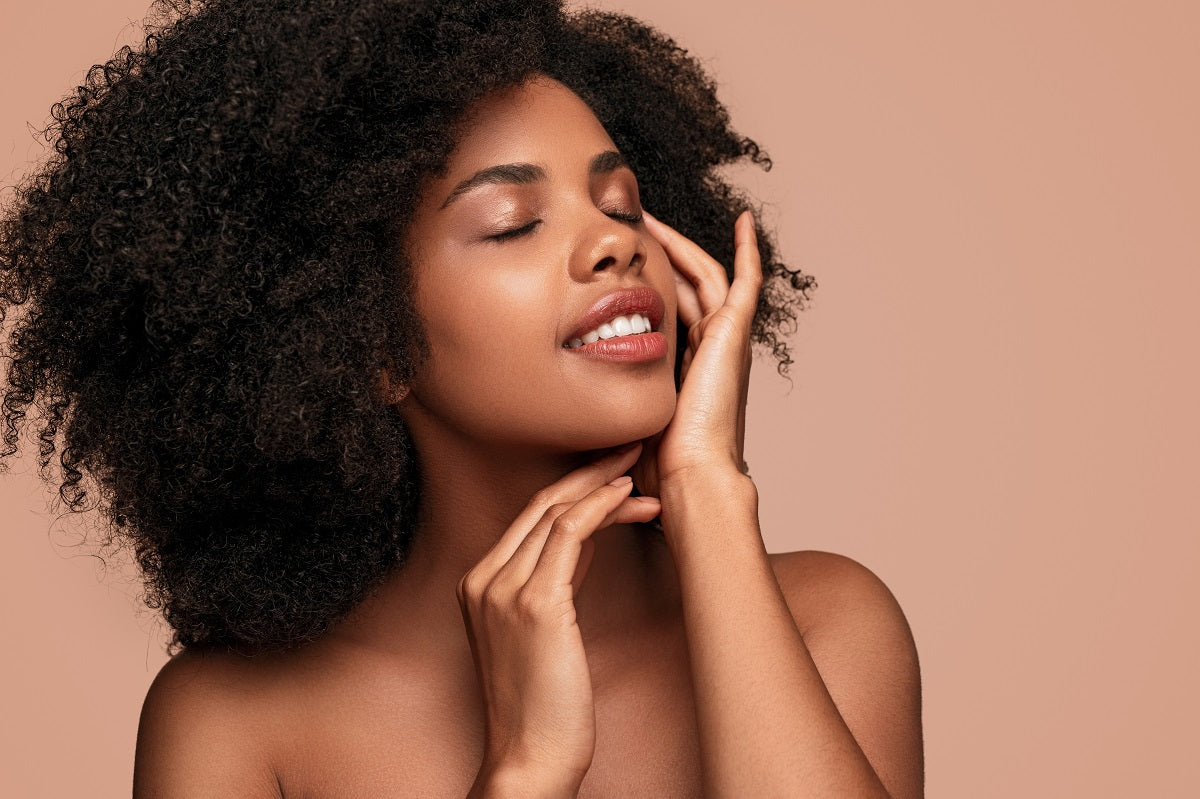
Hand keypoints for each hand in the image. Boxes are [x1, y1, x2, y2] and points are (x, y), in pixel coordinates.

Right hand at [458, 443, 660, 793]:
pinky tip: (629, 497)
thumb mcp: (543, 631)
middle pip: (539, 503)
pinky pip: (568, 535)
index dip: (574, 485)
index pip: (530, 515)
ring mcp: (502, 589)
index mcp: (478, 583)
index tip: (613, 468)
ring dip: (603, 482)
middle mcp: (482, 578)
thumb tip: (587, 540)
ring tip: (642, 464)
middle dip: (590, 469)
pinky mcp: (534, 605)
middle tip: (633, 448)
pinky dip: (600, 507)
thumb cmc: (543, 705)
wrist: (529, 759)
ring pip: (556, 511)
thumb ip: (554, 581)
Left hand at [629, 210, 760, 497]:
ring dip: (681, 244)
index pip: (672, 311)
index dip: (653, 284)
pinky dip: (748, 251)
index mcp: (689, 368)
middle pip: (688, 286)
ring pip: (706, 276)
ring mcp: (726, 340)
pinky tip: (743, 221)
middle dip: (664, 253)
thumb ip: (611, 404)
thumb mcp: (627, 420)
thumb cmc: (659, 464)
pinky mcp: (734, 334)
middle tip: (637, 223)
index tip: (629, 264)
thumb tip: (577, 406)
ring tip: (652, 216)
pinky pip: (746, 282)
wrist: (689, 475)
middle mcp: (711, 350)